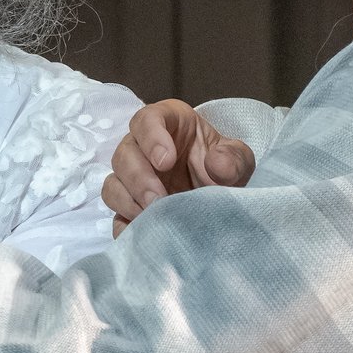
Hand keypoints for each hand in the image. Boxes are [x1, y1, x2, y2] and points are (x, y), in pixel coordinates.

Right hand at [103, 99, 255, 234]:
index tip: (166, 162)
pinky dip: (124, 225)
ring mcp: (133, 180)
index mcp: (168, 124)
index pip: (147, 120)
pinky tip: (143, 232)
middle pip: (124, 154)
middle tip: (158, 199)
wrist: (221, 200)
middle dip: (138, 178)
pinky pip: (115, 216)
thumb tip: (216, 165)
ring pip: (113, 184)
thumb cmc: (225, 168)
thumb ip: (233, 158)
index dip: (151, 138)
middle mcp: (143, 148)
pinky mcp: (130, 208)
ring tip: (153, 217)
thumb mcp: (239, 160)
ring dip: (128, 201)